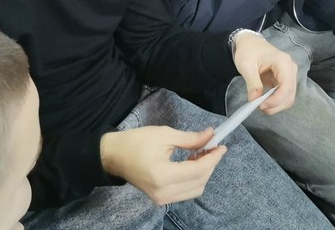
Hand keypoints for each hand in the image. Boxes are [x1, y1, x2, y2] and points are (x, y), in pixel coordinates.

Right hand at [100, 127, 226, 204]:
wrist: (113, 156)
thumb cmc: (136, 142)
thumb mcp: (164, 135)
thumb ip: (190, 139)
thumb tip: (211, 136)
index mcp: (162, 176)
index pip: (198, 170)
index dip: (213, 158)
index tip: (221, 145)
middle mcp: (163, 193)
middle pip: (200, 182)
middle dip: (210, 164)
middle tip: (212, 146)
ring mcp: (161, 199)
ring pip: (195, 189)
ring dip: (203, 172)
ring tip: (201, 153)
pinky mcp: (160, 199)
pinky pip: (186, 192)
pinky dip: (194, 178)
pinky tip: (191, 162)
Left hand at [232, 30, 296, 113]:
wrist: (250, 43)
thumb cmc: (248, 51)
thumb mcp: (246, 66)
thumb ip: (252, 83)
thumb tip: (254, 100)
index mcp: (283, 62)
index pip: (287, 87)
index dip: (276, 100)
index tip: (261, 106)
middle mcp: (291, 68)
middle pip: (290, 95)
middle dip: (275, 105)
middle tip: (258, 108)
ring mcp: (289, 75)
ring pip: (289, 97)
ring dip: (276, 106)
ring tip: (260, 105)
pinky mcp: (285, 80)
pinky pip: (284, 95)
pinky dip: (275, 102)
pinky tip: (264, 101)